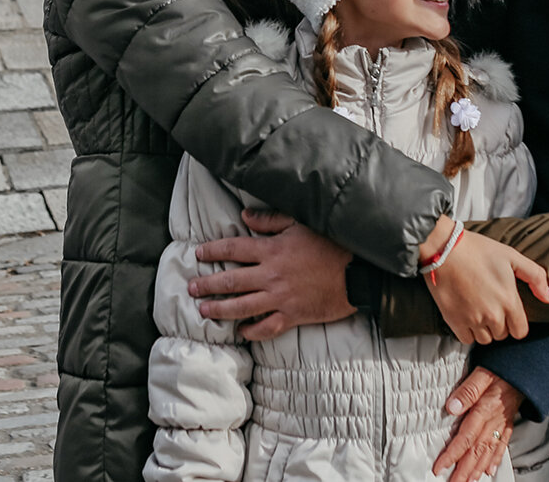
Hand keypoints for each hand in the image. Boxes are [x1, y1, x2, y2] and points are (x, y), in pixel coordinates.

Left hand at [187, 209, 353, 339]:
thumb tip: (245, 216)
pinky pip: (267, 327)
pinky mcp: (293, 315)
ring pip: (242, 307)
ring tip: (204, 311)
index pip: (233, 249)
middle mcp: (270, 276)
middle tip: (191, 288)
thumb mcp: (300, 223)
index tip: (198, 253)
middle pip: (231, 281)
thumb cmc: (329, 244)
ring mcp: (280, 298)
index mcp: (271, 250)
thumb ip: (270, 220)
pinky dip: (252, 331)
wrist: (356, 273)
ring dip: (220, 310)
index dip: (213, 250)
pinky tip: (241, 332)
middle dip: (207, 285)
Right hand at [426, 230, 548, 342]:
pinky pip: (466, 339)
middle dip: (499, 324)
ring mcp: (473, 319)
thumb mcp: (511, 256)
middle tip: (490, 306)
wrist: (444, 249)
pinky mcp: (454, 321)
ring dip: (483, 329)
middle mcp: (493, 315)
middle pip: (502, 335)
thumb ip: (535, 277)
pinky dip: (467, 331)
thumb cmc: (478, 250)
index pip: (520, 331)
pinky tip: (465, 316)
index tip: (508, 313)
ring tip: (478, 311)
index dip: (516, 323)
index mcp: (509, 301)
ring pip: (485, 339)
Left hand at [432, 369, 521, 478]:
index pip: (465, 438)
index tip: (440, 467)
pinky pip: (502, 445)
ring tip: (468, 481)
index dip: (451, 455)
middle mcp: (493, 422)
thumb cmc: (503, 369)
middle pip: (475, 451)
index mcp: (484, 411)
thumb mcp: (482, 373)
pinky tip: (490, 469)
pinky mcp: (508, 424)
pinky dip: (495, 460)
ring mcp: (502, 424)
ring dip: (476, 469)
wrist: (526, 369)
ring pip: (487, 452)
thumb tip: (451, 407)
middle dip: (463, 471)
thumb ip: (467, 391)